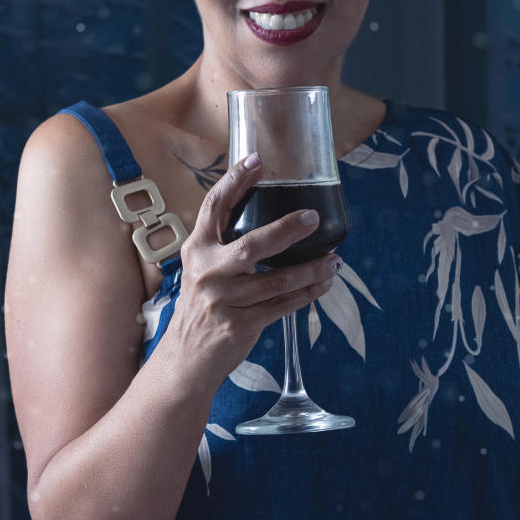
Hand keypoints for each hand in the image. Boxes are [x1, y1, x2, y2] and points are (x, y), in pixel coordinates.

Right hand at [166, 154, 339, 382]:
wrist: (186, 358)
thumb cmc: (202, 307)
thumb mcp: (202, 270)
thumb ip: (225, 246)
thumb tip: (272, 218)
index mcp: (197, 250)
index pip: (214, 207)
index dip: (235, 181)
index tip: (257, 161)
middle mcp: (207, 273)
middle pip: (252, 245)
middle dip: (286, 230)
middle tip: (313, 218)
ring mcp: (223, 301)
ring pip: (276, 280)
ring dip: (310, 269)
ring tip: (334, 259)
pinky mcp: (240, 325)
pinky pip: (282, 306)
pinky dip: (307, 294)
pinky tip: (323, 283)